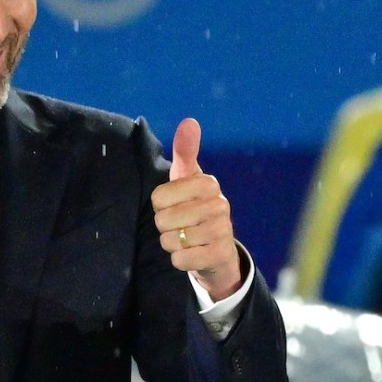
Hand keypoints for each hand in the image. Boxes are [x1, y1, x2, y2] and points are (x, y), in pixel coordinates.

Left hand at [151, 120, 242, 302]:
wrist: (218, 249)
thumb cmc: (195, 208)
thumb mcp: (188, 179)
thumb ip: (186, 151)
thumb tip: (190, 121)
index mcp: (208, 183)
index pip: (158, 198)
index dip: (160, 206)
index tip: (174, 205)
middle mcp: (220, 205)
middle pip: (163, 220)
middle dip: (165, 227)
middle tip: (181, 225)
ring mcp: (222, 231)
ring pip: (171, 241)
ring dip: (172, 244)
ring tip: (187, 239)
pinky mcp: (219, 255)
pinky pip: (180, 260)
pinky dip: (180, 260)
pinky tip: (193, 254)